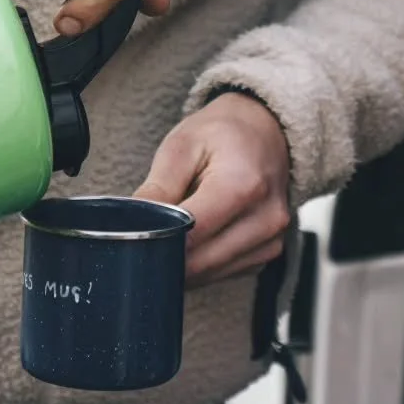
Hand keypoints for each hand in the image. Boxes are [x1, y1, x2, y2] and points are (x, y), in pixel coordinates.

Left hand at [134, 92, 290, 285]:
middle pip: (201, 263)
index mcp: (244, 185)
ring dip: (184, 263)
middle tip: (141, 238)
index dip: (157, 241)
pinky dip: (202, 262)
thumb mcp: (183, 145)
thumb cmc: (221, 133)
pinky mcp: (268, 253)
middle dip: (166, 257)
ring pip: (210, 274)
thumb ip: (158, 188)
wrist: (265, 129)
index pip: (192, 236)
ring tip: (170, 230)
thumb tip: (132, 227)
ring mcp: (271, 240)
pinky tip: (194, 237)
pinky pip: (224, 272)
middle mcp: (266, 220)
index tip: (133, 237)